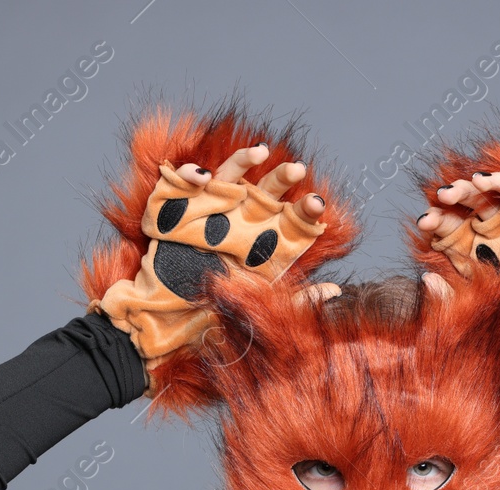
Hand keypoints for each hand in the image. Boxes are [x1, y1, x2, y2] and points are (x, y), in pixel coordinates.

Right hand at [89, 143, 330, 380]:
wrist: (162, 329)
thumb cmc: (210, 322)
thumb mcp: (259, 310)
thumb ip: (297, 301)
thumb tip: (336, 290)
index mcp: (260, 249)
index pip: (289, 222)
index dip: (305, 211)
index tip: (318, 206)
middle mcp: (237, 228)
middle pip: (264, 195)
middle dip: (282, 180)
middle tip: (298, 168)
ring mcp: (208, 219)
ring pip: (229, 181)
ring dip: (242, 163)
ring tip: (261, 150)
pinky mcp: (176, 216)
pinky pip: (183, 187)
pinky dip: (191, 176)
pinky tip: (202, 176)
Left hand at [417, 170, 499, 377]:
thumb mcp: (496, 324)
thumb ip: (461, 303)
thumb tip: (427, 279)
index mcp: (488, 261)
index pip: (457, 232)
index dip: (440, 222)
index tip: (426, 222)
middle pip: (480, 206)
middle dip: (461, 196)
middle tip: (446, 195)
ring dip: (497, 183)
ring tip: (480, 182)